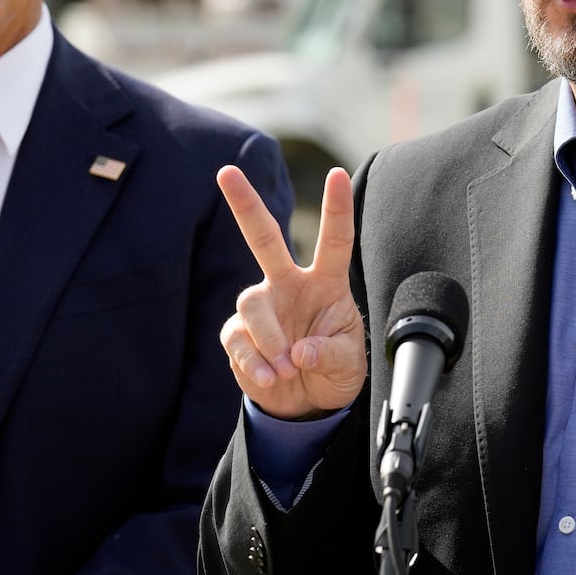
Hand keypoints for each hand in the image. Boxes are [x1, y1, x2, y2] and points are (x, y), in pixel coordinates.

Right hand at [217, 164, 365, 419]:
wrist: (306, 403)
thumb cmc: (333, 370)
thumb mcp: (348, 364)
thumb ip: (330, 354)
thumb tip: (301, 351)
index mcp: (325, 283)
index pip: (333, 241)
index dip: (336, 209)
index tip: (337, 174)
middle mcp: (289, 285)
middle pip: (264, 238)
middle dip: (245, 204)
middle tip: (226, 171)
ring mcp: (262, 306)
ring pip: (251, 303)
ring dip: (269, 339)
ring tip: (288, 369)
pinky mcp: (238, 333)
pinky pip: (238, 339)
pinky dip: (254, 362)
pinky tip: (271, 378)